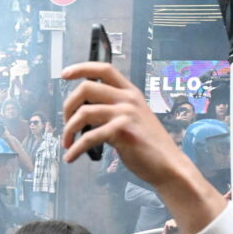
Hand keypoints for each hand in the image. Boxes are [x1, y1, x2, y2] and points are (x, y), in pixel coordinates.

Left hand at [61, 62, 225, 233]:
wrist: (168, 165)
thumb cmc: (148, 144)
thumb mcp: (132, 118)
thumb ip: (113, 109)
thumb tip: (84, 112)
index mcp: (130, 92)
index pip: (104, 69)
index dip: (81, 68)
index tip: (64, 74)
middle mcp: (128, 98)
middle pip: (86, 88)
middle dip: (68, 106)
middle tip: (66, 123)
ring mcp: (126, 114)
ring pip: (83, 112)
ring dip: (68, 130)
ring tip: (67, 143)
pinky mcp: (122, 131)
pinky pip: (89, 137)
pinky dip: (76, 149)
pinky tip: (71, 157)